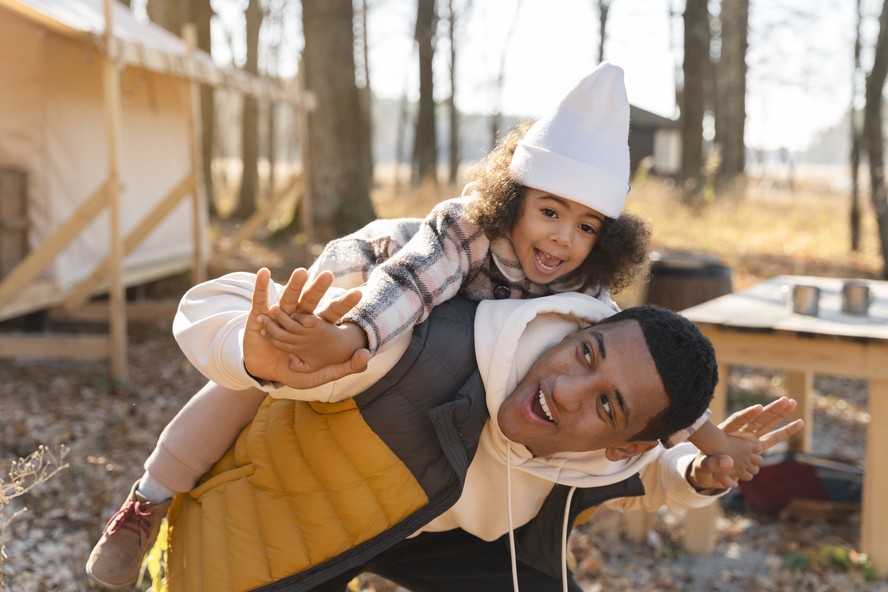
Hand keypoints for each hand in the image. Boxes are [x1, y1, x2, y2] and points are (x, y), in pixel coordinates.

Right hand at [244, 267, 369, 387]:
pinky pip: (260, 300)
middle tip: (328, 275)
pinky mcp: (258, 316)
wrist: (262, 372)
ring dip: (294, 286)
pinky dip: (261, 287)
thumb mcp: (319, 374)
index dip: (343, 305)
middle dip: (318, 288)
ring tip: (300, 273)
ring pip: (287, 298)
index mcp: (312, 326)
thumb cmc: (292, 371)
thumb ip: (343, 367)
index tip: (358, 294)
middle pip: (310, 301)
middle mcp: (296, 316)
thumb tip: (368, 357)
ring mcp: (278, 314)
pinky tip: (264, 273)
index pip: (330, 313)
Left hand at [687, 397, 803, 490]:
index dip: (746, 414)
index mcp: (723, 433)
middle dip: (770, 410)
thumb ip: (713, 465)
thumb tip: (727, 463)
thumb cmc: (704, 466)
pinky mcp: (756, 446)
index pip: (735, 421)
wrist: (709, 470)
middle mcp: (739, 433)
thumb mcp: (704, 466)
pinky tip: (799, 422)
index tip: (758, 407)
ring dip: (779, 414)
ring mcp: (749, 438)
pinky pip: (773, 437)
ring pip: (766, 424)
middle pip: (756, 419)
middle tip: (785, 399)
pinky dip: (785, 431)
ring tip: (792, 402)